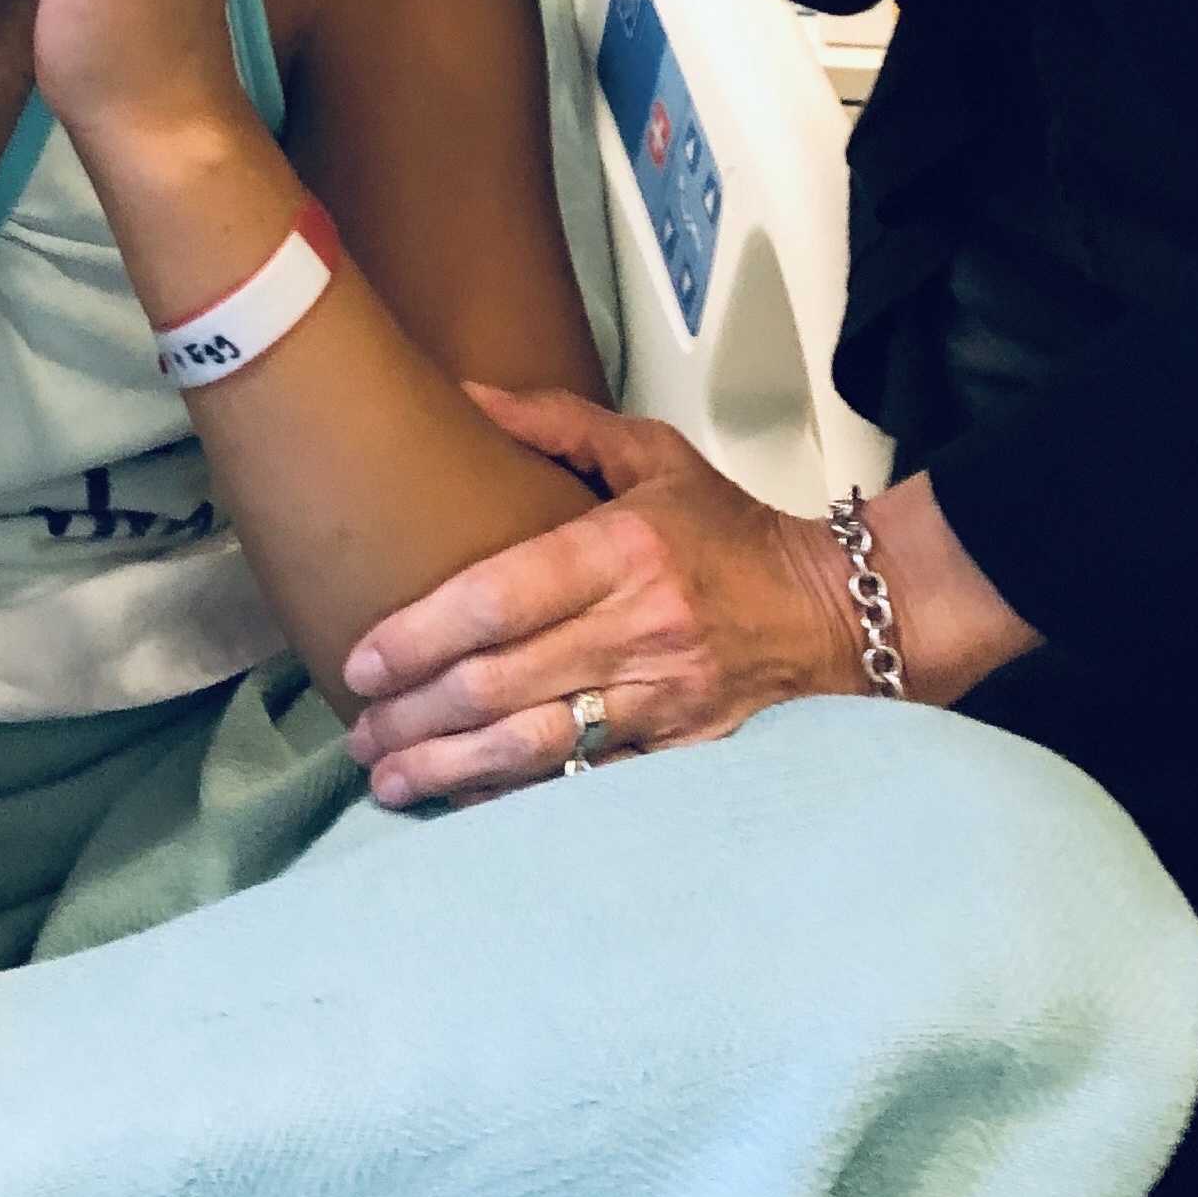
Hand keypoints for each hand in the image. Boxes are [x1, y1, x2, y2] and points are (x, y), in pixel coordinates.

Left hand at [340, 389, 880, 805]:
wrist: (837, 613)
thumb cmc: (730, 535)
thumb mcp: (652, 455)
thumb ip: (552, 423)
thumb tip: (459, 394)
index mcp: (623, 551)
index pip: (498, 599)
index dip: (420, 635)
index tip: (362, 660)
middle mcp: (639, 631)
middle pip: (499, 683)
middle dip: (415, 713)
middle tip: (360, 728)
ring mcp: (661, 702)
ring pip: (533, 746)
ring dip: (448, 766)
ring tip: (387, 777)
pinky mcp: (678, 755)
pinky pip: (581, 784)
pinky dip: (515, 798)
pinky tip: (462, 801)